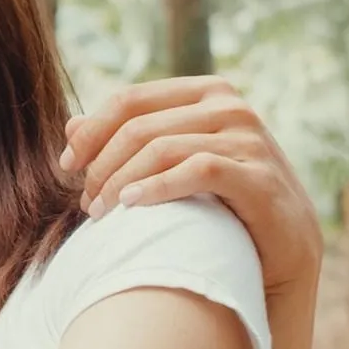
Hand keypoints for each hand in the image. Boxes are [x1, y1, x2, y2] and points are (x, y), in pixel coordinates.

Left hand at [61, 75, 322, 297]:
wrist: (281, 256)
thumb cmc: (220, 207)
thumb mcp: (171, 168)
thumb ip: (125, 142)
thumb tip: (70, 125)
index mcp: (207, 93)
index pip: (130, 100)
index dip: (91, 131)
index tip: (67, 166)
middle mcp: (231, 107)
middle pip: (139, 126)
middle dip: (102, 165)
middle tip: (86, 202)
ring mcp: (249, 139)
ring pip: (161, 148)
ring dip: (120, 181)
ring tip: (99, 212)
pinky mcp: (259, 176)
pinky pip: (197, 170)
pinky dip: (157, 187)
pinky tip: (130, 206)